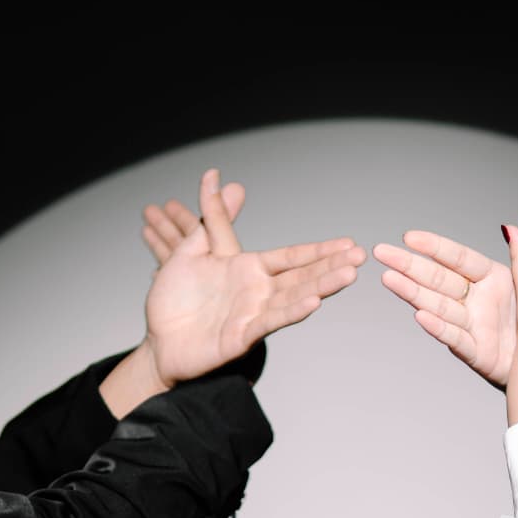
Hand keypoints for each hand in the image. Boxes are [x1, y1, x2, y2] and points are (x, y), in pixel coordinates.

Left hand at [144, 168, 364, 388]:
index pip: (291, 256)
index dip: (319, 249)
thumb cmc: (175, 301)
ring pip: (293, 298)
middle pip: (301, 276)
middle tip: (360, 256)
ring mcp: (252, 316)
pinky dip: (291, 312)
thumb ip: (208, 216)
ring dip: (321, 286)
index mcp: (248, 270)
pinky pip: (269, 322)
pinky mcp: (241, 338)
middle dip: (331, 266)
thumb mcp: (189, 250)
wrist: (157, 341)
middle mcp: (257, 292)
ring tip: (347, 275)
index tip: (348, 242)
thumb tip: (213, 176)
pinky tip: (312, 302)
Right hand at [373, 215, 517, 388]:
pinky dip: (440, 328)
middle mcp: (478, 301)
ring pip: (439, 306)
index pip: (459, 258)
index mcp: (494, 278)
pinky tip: (421, 317)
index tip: (411, 236)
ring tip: (389, 280)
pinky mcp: (479, 353)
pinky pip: (457, 339)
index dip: (435, 247)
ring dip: (413, 293)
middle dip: (409, 265)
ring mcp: (475, 326)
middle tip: (381, 252)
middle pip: (439, 279)